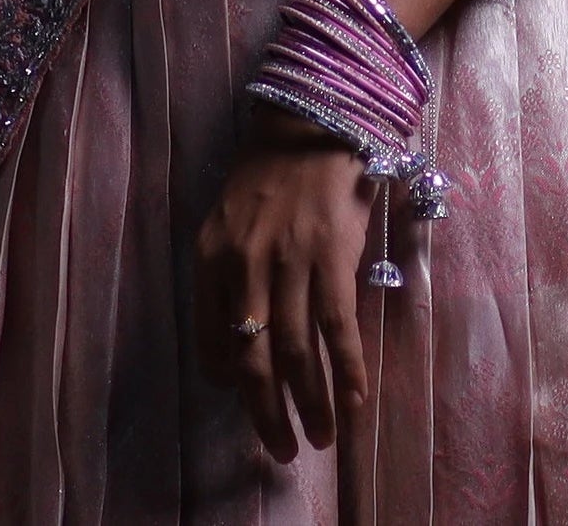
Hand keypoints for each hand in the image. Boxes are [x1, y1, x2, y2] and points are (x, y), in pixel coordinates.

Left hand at [195, 119, 372, 460]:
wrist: (312, 119)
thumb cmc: (270, 173)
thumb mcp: (228, 220)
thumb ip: (225, 277)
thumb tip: (231, 345)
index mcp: (212, 257)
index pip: (212, 342)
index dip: (230, 382)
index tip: (247, 400)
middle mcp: (245, 265)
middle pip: (254, 360)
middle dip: (268, 415)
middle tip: (284, 450)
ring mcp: (289, 261)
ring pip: (297, 353)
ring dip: (311, 404)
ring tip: (321, 436)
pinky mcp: (332, 256)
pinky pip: (338, 329)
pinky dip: (347, 372)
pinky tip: (355, 401)